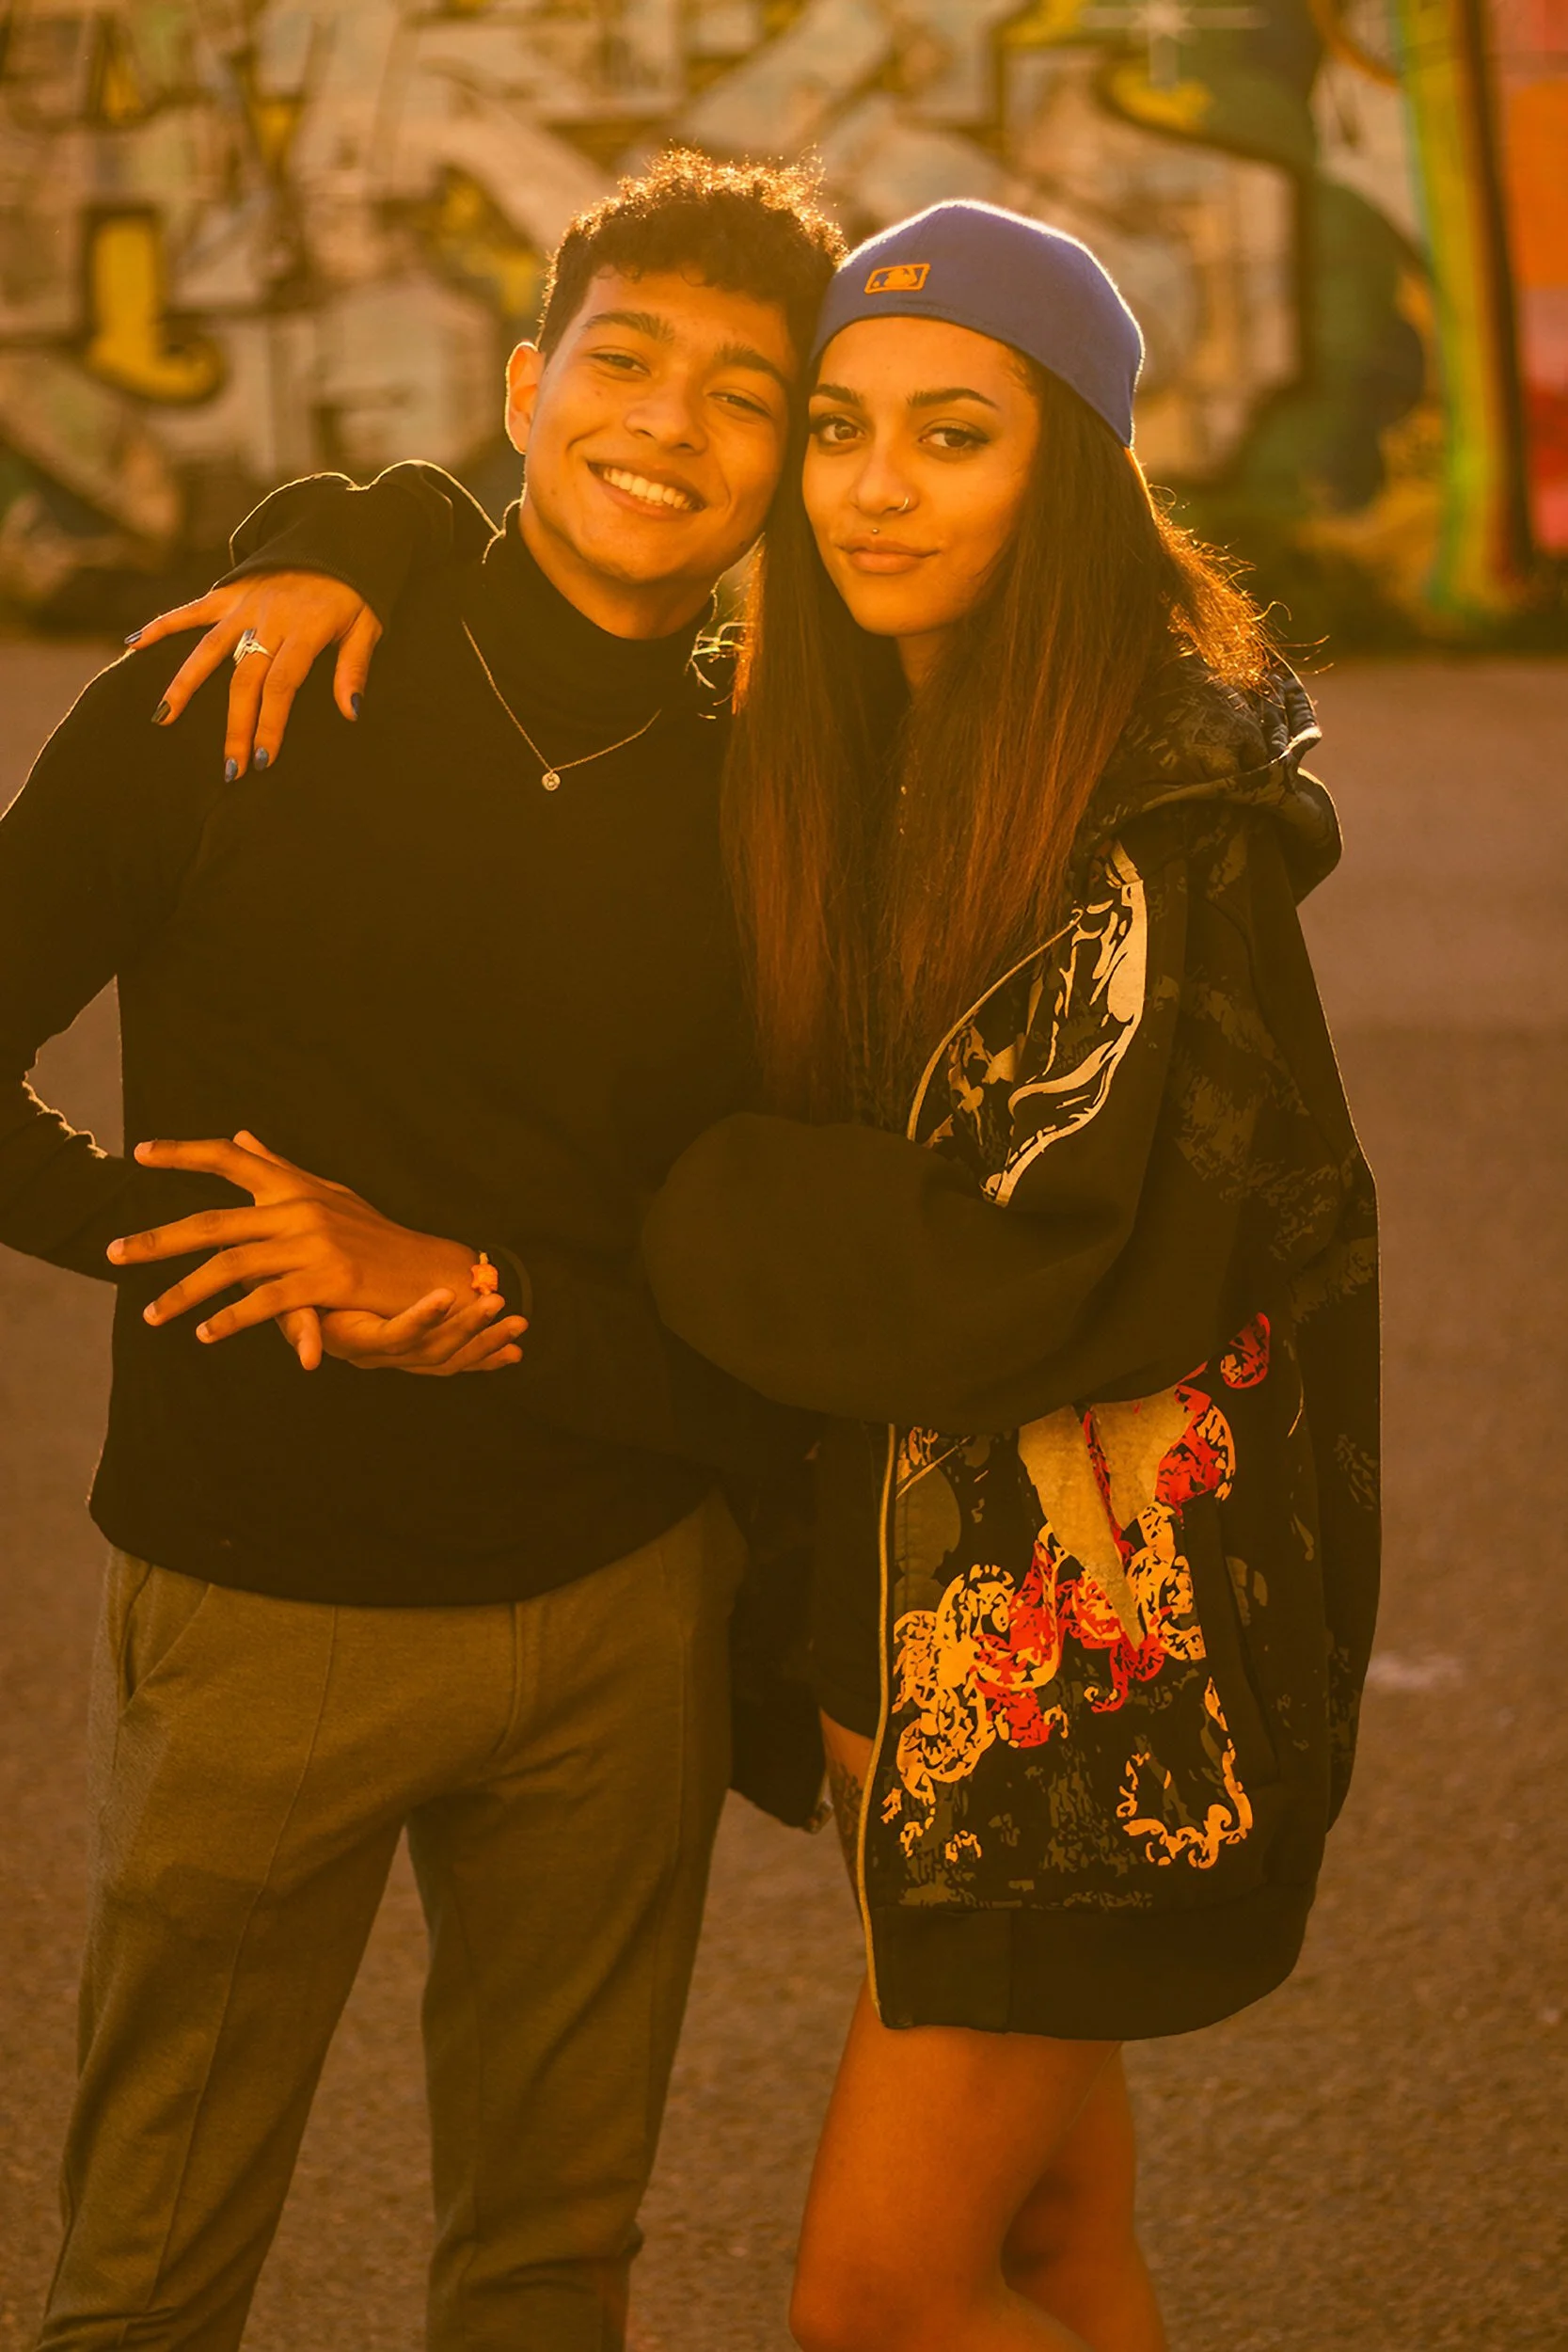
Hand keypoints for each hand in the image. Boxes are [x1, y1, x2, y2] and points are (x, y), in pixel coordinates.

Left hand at [105, 1130, 526, 1367]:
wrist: (430, 1268)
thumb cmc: (376, 1235)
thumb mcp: (327, 1194)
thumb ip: (279, 1168)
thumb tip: (241, 1136)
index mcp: (294, 1187)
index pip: (231, 1159)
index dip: (184, 1154)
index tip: (140, 1154)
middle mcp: (298, 1208)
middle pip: (212, 1222)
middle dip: (157, 1240)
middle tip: (113, 1253)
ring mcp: (312, 1243)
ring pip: (231, 1267)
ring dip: (184, 1293)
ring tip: (152, 1315)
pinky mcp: (328, 1280)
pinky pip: (267, 1302)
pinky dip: (232, 1320)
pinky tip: (206, 1334)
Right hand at [131, 572, 380, 776]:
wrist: (336, 535)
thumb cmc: (355, 590)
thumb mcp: (367, 625)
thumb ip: (355, 668)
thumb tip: (351, 712)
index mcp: (304, 631)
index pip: (281, 687)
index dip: (270, 725)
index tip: (262, 761)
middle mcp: (268, 619)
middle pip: (244, 680)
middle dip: (235, 727)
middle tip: (230, 770)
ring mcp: (243, 605)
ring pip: (207, 650)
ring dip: (184, 686)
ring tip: (164, 719)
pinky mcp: (229, 593)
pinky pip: (190, 610)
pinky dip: (160, 625)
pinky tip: (133, 645)